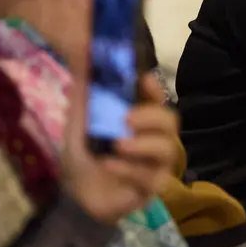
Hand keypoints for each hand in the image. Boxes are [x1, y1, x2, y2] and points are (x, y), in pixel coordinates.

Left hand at [61, 73, 178, 223]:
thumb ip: (85, 90)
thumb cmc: (82, 154)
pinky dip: (129, 169)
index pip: (158, 99)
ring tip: (117, 144)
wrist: (73, 194)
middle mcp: (154, 139)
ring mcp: (155, 165)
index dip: (154, 89)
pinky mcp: (149, 190)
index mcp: (140, 120)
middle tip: (126, 118)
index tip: (143, 80)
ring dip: (143, 144)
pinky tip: (108, 164)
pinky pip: (150, 179)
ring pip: (167, 151)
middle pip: (171, 123)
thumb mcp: (79, 119)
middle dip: (152, 117)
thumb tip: (83, 52)